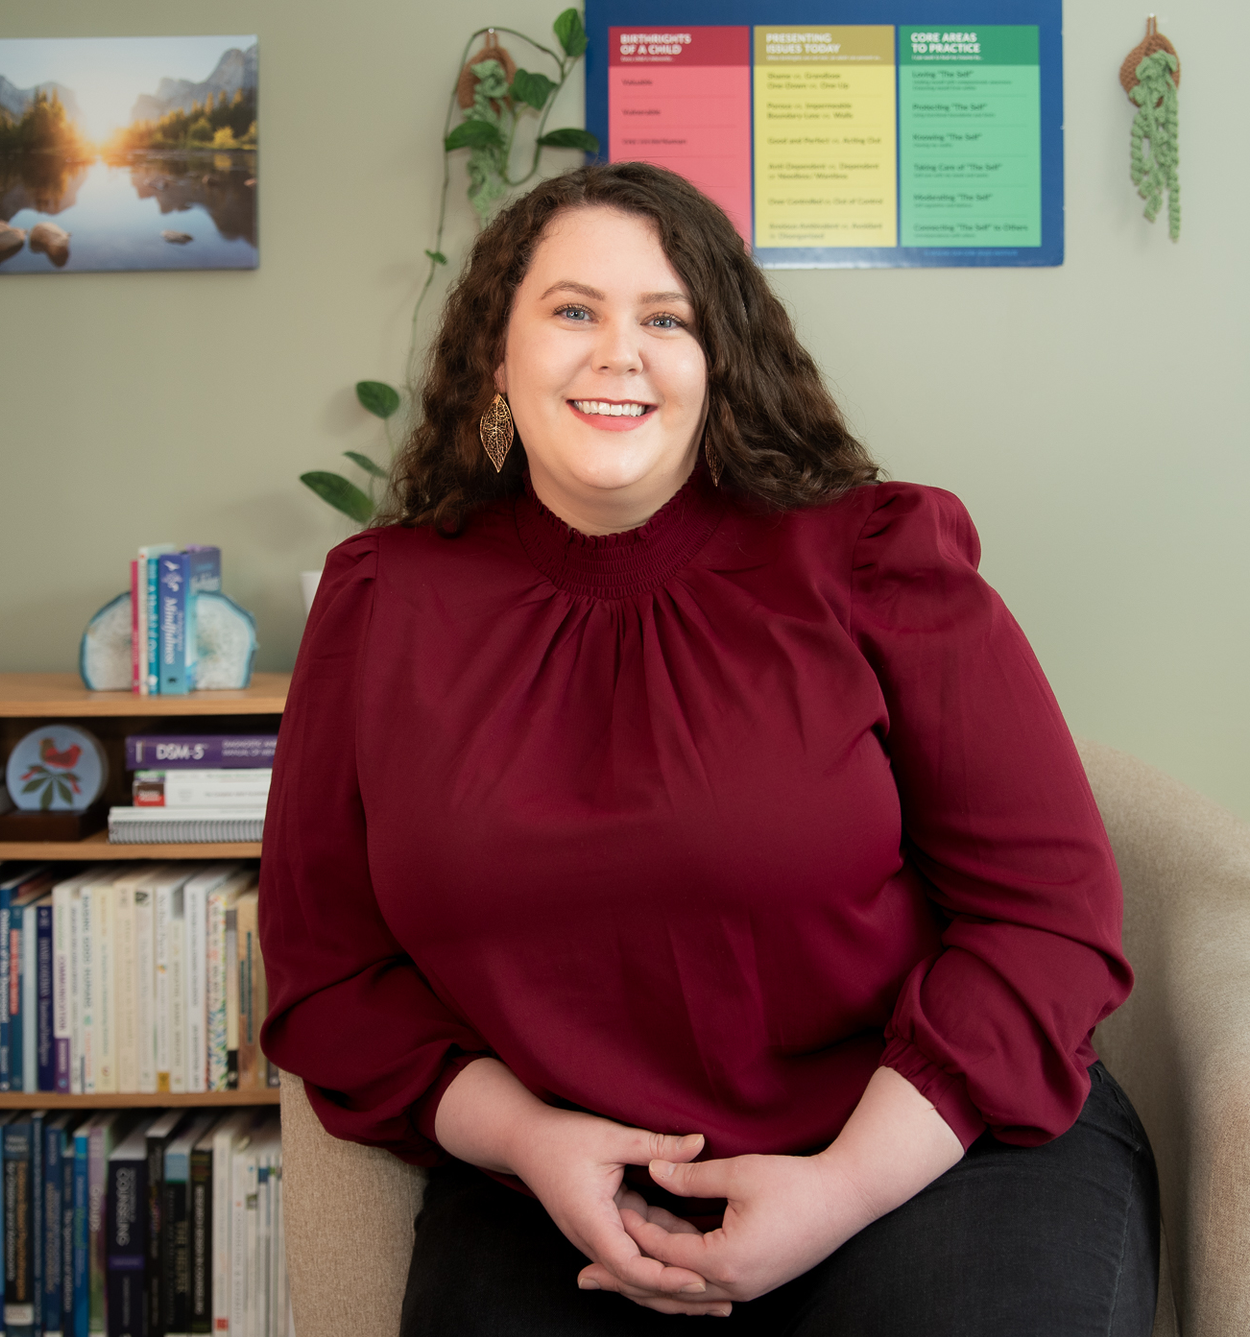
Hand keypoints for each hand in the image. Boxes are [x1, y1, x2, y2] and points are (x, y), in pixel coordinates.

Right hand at [433, 1059, 726, 1315]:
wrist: (522, 1140)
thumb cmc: (561, 1136)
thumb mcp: (609, 1136)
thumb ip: (655, 1145)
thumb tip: (700, 1143)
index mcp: (592, 1221)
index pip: (631, 1266)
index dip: (666, 1278)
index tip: (699, 1280)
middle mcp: (591, 1238)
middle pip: (636, 1282)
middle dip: (677, 1295)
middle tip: (721, 1304)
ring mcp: (595, 1237)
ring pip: (636, 1272)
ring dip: (671, 1284)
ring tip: (712, 1295)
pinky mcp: (602, 1228)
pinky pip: (633, 1253)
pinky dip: (659, 1259)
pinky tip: (690, 1260)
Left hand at [582, 1067, 964, 1308]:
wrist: (847, 1200)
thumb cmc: (795, 1184)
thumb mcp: (739, 1173)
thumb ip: (691, 1177)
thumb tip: (653, 1174)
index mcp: (724, 1260)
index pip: (662, 1250)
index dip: (631, 1231)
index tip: (603, 1217)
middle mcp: (733, 1285)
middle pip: (666, 1288)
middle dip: (624, 1281)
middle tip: (583, 1277)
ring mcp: (747, 1288)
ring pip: (685, 1294)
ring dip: (650, 1284)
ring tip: (612, 1278)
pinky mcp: (756, 1282)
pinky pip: (706, 1290)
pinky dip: (679, 1284)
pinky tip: (664, 1277)